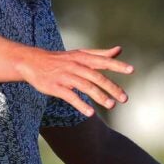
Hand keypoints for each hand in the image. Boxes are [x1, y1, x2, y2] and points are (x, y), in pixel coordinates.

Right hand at [17, 46, 132, 116]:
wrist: (32, 62)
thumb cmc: (61, 59)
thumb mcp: (80, 54)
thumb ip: (100, 54)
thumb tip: (119, 50)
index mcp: (83, 58)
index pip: (103, 61)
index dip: (117, 65)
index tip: (131, 70)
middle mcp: (75, 66)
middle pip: (96, 76)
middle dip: (112, 87)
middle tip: (124, 99)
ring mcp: (65, 76)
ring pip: (85, 86)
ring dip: (99, 96)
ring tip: (111, 105)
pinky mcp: (55, 87)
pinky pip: (70, 96)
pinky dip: (80, 104)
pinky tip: (90, 113)